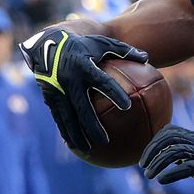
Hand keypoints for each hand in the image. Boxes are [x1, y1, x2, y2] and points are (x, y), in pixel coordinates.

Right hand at [21, 27, 148, 150]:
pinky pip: (59, 117)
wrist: (47, 44)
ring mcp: (57, 90)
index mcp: (84, 66)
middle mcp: (69, 80)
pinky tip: (74, 145)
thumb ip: (124, 51)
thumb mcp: (103, 44)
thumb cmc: (83, 45)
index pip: (102, 82)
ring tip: (88, 150)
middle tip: (105, 140)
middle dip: (92, 125)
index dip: (114, 93)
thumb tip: (147, 58)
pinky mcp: (50, 97)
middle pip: (82, 107)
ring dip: (76, 134)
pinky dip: (66, 131)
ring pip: (67, 116)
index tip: (127, 105)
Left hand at [141, 125, 193, 193]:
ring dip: (158, 164)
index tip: (146, 158)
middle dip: (152, 152)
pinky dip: (171, 173)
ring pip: (175, 152)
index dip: (153, 143)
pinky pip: (187, 166)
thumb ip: (183, 154)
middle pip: (169, 139)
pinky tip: (162, 180)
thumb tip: (160, 157)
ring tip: (149, 176)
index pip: (169, 131)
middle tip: (144, 167)